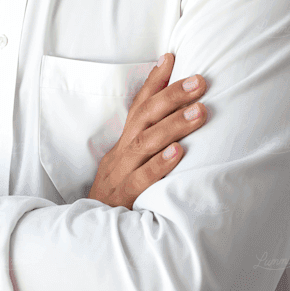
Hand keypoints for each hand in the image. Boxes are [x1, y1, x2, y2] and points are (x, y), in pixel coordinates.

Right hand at [87, 54, 206, 209]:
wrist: (89, 234)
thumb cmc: (119, 193)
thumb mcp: (129, 162)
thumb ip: (148, 140)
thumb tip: (176, 116)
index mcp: (123, 141)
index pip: (139, 104)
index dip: (154, 81)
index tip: (172, 57)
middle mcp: (121, 152)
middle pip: (145, 117)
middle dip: (172, 96)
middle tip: (199, 81)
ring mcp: (122, 173)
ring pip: (146, 143)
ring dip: (174, 125)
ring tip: (200, 111)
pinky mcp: (125, 197)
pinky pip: (143, 179)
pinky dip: (161, 164)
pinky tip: (179, 152)